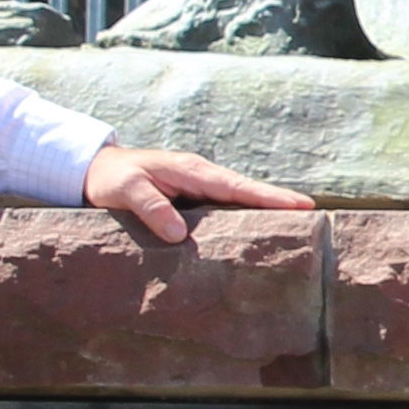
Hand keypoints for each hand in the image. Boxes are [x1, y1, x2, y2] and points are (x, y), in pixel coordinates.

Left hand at [83, 143, 315, 244]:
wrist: (93, 171)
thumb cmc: (110, 179)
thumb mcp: (125, 190)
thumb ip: (151, 208)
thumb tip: (180, 233)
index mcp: (192, 171)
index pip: (237, 186)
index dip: (269, 197)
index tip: (301, 205)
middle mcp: (201, 178)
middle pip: (248, 193)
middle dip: (280, 204)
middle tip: (315, 220)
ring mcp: (198, 189)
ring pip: (239, 202)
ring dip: (265, 213)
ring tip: (297, 231)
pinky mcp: (192, 202)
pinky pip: (225, 211)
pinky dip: (245, 220)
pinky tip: (257, 236)